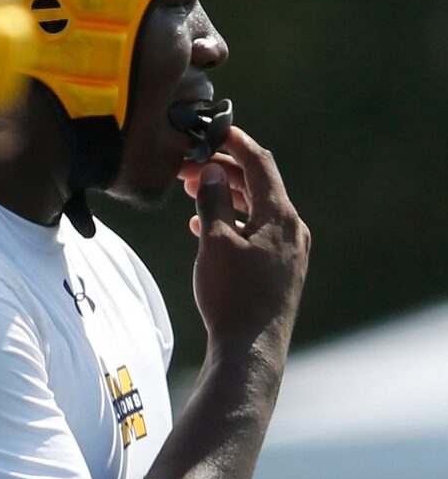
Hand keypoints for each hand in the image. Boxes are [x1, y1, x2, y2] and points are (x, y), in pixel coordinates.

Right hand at [185, 128, 309, 352]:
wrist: (251, 348)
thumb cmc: (232, 296)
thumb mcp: (215, 242)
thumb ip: (211, 202)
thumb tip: (208, 171)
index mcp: (281, 216)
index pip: (259, 164)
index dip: (235, 143)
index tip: (213, 129)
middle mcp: (292, 229)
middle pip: (257, 186)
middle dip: (221, 172)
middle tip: (186, 166)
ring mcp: (288, 250)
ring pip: (256, 210)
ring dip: (224, 196)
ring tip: (191, 191)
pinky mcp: (279, 269)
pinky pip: (256, 232)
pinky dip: (232, 221)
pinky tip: (205, 227)